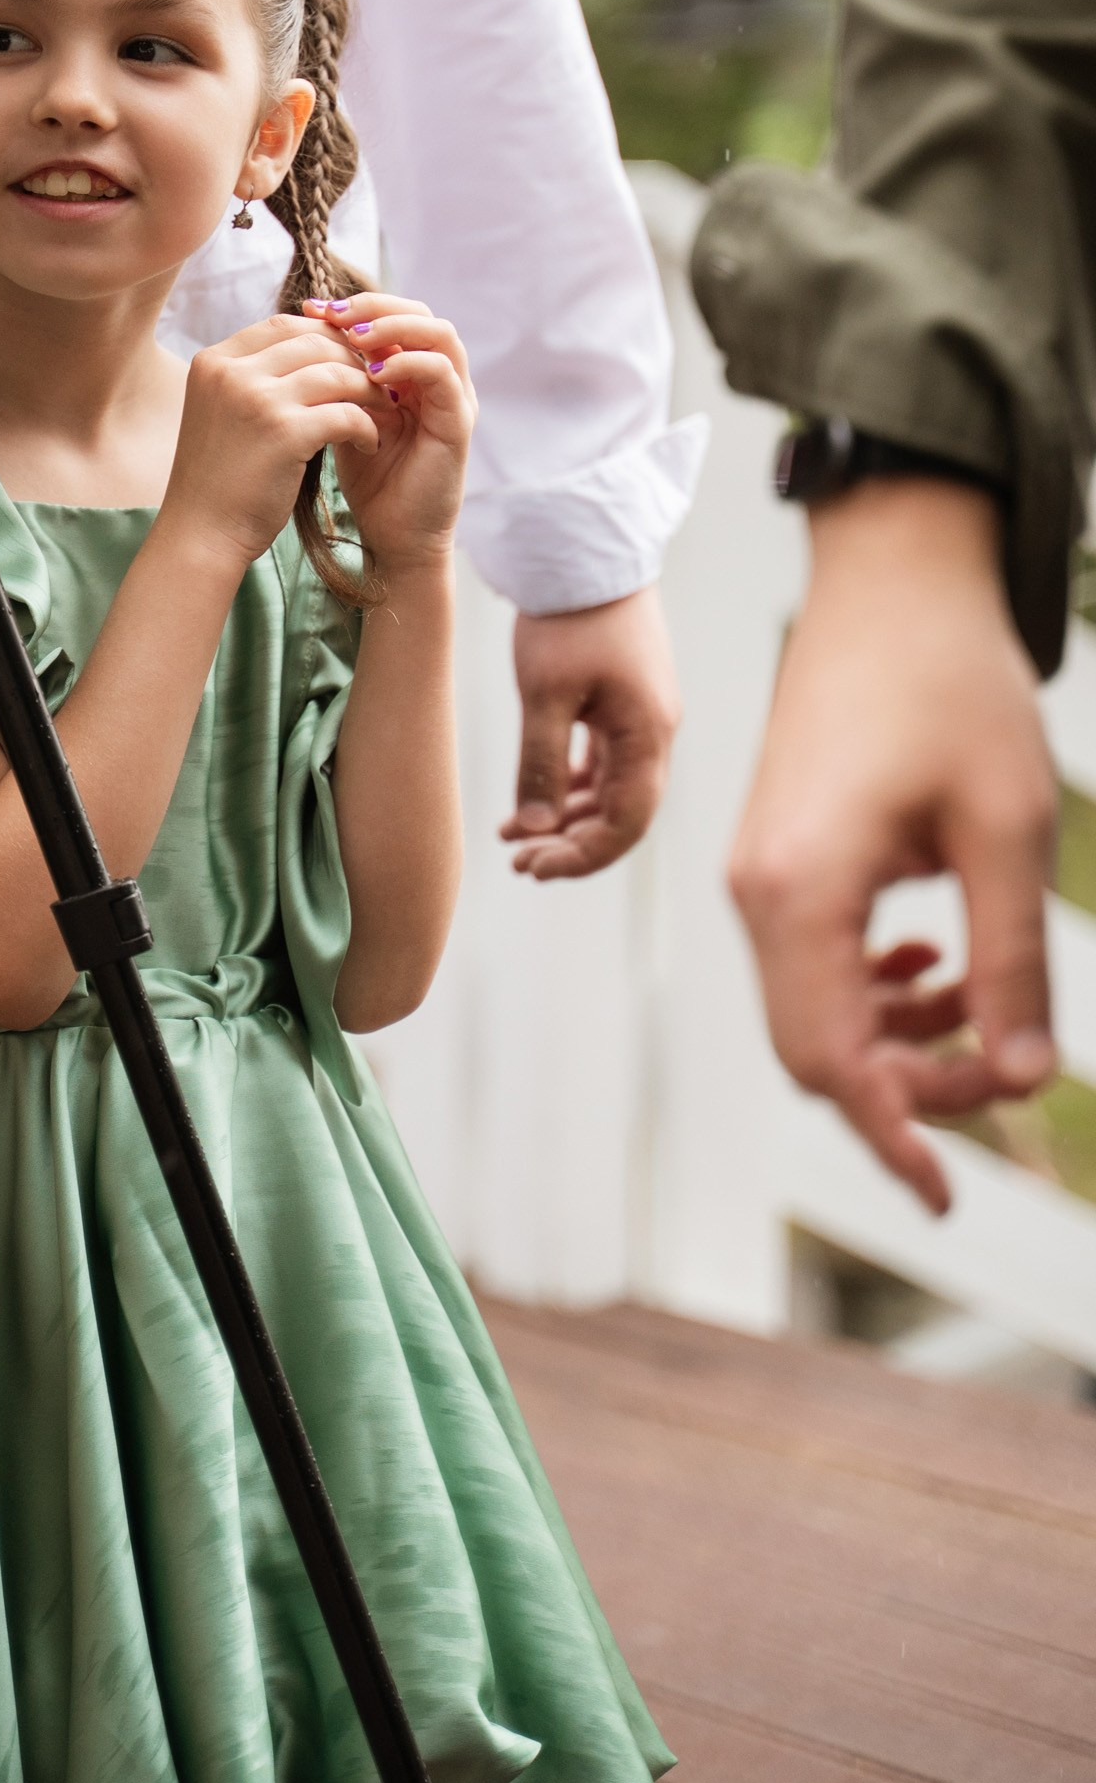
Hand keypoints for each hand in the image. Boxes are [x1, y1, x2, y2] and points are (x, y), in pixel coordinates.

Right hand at [164, 315, 382, 572]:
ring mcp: (256, 399)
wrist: (200, 534)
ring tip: (384, 410)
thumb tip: (316, 350)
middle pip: (313, 340)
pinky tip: (370, 443)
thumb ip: (257, 378)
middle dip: (353, 359)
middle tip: (380, 381)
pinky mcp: (284, 432)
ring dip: (368, 390)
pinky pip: (345, 413)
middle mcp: (231, 371)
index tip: (352, 359)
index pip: (283, 325)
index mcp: (213, 361)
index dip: (324, 335)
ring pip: (335, 372)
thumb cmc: (219, 479)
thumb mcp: (226, 412)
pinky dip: (366, 427)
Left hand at [302, 293, 474, 576]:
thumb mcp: (343, 415)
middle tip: (332, 313)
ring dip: (394, 327)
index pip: (392, 315)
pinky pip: (442, 374)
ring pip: (439, 333)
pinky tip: (373, 374)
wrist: (393, 535)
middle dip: (373, 306)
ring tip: (353, 336)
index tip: (309, 309)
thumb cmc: (368, 477)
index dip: (353, 306)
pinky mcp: (459, 422)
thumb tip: (294, 335)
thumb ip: (336, 378)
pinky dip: (409, 363)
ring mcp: (454, 397)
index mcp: (412, 372)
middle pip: (419, 312)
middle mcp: (439, 378)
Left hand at [503, 588, 678, 878]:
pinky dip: (569, 785)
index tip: (533, 868)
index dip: (583, 856)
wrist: (586, 550)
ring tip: (515, 837)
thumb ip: (539, 763)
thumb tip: (532, 830)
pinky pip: (602, 761)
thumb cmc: (567, 618)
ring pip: (609, 789)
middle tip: (519, 863)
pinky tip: (533, 800)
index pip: (625, 823)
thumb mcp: (544, 693)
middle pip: (621, 813)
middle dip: (571, 843)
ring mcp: (641, 717)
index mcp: (646, 735)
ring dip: (566, 817)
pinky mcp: (623, 701)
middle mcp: (653, 732)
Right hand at [728, 477, 1056, 1213]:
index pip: (829, 1061)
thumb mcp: (1007, 830)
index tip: (948, 1197)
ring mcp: (760, 873)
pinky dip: (872, 990)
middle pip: (814, 1049)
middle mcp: (758, 891)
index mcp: (799, 890)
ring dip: (896, 1039)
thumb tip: (1023, 1076)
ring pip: (813, 1010)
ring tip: (978, 1007)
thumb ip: (1011, 959)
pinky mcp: (778, 855)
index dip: (892, 1139)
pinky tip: (928, 959)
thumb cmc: (952, 689)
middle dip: (907, 1090)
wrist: (893, 585)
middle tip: (1003, 1074)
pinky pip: (811, 961)